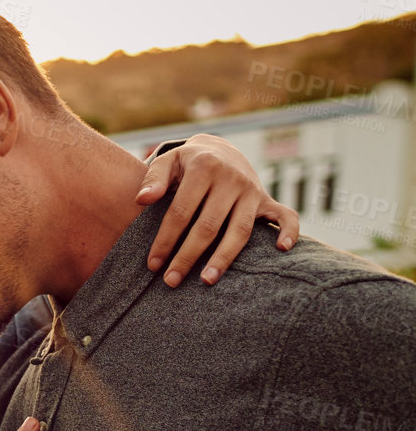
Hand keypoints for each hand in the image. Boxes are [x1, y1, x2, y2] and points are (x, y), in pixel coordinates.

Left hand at [134, 133, 298, 286]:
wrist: (219, 148)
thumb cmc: (186, 163)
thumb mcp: (168, 161)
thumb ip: (153, 179)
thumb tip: (141, 200)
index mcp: (203, 168)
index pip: (181, 211)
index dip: (166, 239)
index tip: (153, 264)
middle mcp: (231, 179)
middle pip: (208, 226)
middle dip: (188, 256)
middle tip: (171, 281)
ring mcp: (251, 190)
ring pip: (240, 229)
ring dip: (224, 257)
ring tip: (207, 280)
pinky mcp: (266, 199)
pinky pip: (285, 215)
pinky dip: (289, 230)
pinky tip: (282, 250)